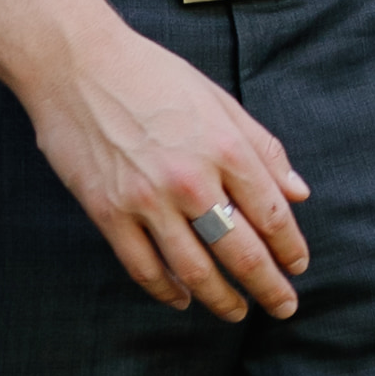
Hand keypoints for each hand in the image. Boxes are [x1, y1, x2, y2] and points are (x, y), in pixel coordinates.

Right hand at [29, 0, 312, 321]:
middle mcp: (190, 179)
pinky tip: (182, 298)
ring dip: (222, 300)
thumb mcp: (219, 100)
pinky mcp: (108, 212)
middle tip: (283, 307)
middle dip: (269, 287)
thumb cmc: (152, 75)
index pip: (272, 214)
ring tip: (237, 312)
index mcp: (224, 147)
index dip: (290, 248)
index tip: (298, 268)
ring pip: (195, 270)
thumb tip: (299, 193)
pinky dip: (167, 290)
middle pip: (241, 252)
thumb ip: (263, 148)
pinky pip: (144, 267)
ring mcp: (146, 200)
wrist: (76, 63)